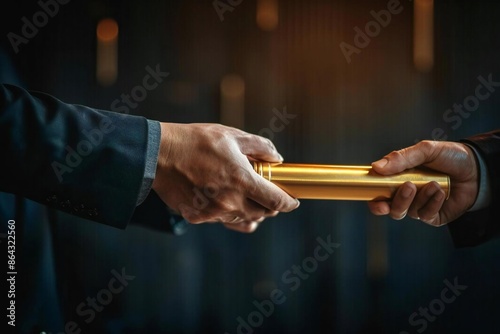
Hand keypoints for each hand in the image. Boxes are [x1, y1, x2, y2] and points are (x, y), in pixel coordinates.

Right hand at [152, 123, 299, 232]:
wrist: (159, 155)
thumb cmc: (196, 141)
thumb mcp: (232, 135)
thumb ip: (260, 147)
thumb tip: (277, 158)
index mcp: (242, 180)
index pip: (276, 201)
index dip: (289, 203)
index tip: (293, 201)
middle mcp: (230, 201)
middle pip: (262, 214)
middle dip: (269, 207)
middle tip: (268, 196)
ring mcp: (213, 213)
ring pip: (242, 219)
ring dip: (249, 210)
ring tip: (245, 197)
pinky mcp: (198, 218)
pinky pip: (221, 220)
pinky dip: (228, 213)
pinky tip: (224, 201)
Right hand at [367, 140, 478, 225]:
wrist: (478, 167)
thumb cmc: (450, 156)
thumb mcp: (425, 150)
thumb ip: (401, 158)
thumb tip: (376, 167)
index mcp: (398, 180)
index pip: (378, 195)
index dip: (375, 201)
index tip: (377, 200)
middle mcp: (407, 196)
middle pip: (392, 208)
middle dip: (398, 201)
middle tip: (409, 186)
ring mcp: (420, 206)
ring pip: (409, 212)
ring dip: (420, 198)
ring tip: (434, 184)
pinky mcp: (434, 216)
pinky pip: (426, 215)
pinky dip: (432, 203)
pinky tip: (441, 192)